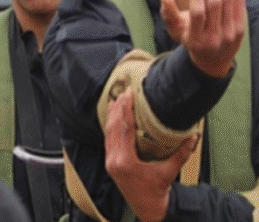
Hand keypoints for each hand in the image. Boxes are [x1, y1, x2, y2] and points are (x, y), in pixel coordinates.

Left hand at [105, 88, 195, 221]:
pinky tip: (113, 116)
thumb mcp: (170, 171)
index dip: (125, 111)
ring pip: (107, 132)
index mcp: (126, 161)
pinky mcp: (109, 162)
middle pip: (113, 128)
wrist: (148, 207)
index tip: (128, 96)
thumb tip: (194, 136)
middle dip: (118, 109)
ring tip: (116, 99)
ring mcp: (109, 161)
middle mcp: (114, 160)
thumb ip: (181, 154)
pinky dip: (110, 126)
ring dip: (112, 115)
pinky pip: (107, 139)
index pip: (124, 129)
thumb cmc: (158, 190)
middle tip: (123, 93)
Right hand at [161, 0, 244, 77]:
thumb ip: (168, 12)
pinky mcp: (240, 30)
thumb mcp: (175, 30)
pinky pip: (239, 5)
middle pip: (214, 4)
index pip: (198, 12)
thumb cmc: (190, 38)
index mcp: (195, 38)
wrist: (212, 59)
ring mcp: (229, 35)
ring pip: (228, 2)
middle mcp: (214, 38)